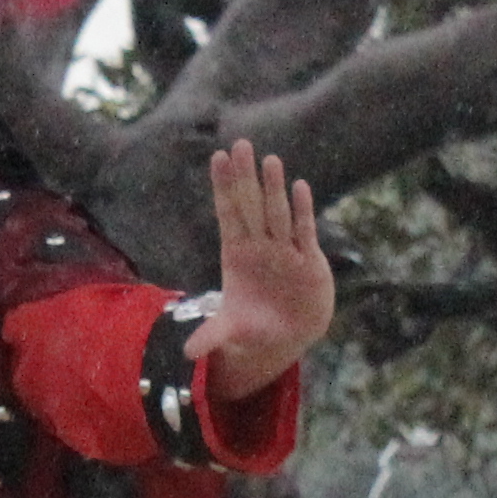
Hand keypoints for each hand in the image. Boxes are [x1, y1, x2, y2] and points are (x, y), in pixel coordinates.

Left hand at [191, 140, 332, 396]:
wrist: (288, 334)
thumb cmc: (256, 326)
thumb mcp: (233, 332)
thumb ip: (213, 336)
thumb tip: (187, 354)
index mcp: (237, 255)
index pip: (228, 214)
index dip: (223, 187)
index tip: (217, 157)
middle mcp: (260, 247)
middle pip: (251, 206)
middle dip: (245, 177)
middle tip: (240, 144)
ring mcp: (285, 251)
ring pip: (278, 214)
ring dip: (274, 188)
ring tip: (268, 159)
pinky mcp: (309, 260)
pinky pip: (305, 231)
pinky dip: (303, 211)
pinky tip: (301, 187)